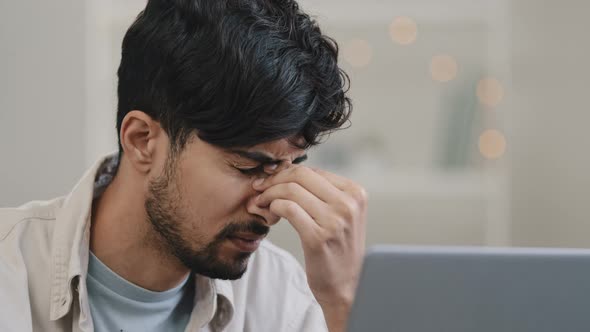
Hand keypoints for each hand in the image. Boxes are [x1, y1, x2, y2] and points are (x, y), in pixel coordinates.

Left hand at [252, 165, 367, 331]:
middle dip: (274, 179)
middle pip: (301, 175)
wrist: (347, 287)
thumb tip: (285, 170)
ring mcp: (334, 220)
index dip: (286, 173)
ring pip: (291, 190)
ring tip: (260, 203)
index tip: (269, 181)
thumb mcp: (341, 215)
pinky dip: (273, 207)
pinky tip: (269, 214)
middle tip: (258, 188)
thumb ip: (322, 193)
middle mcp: (348, 204)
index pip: (313, 171)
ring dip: (268, 194)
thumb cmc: (338, 249)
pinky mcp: (318, 237)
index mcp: (355, 193)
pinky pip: (287, 209)